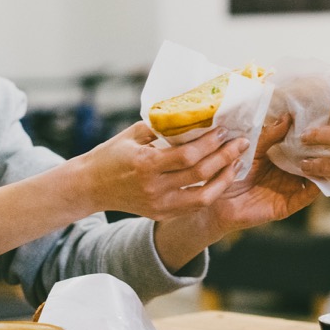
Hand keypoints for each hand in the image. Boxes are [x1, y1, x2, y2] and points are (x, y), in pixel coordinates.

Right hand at [74, 122, 248, 220]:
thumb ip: (159, 127)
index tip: (224, 130)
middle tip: (241, 142)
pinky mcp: (162, 214)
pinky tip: (222, 178)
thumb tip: (190, 114)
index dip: (210, 143)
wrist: (89, 187)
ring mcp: (159, 204)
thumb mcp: (132, 135)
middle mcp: (154, 188)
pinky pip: (194, 206)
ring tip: (237, 163)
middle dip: (225, 157)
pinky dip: (212, 192)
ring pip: (203, 196)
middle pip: (199, 173)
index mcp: (146, 165)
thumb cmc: (110, 155)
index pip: (187, 155)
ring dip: (224, 178)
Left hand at [199, 115, 317, 235]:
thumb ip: (269, 136)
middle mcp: (288, 173)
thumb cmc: (229, 172)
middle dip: (323, 151)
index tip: (325, 120)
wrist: (214, 200)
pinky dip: (315, 188)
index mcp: (280, 157)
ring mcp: (288, 189)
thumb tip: (287, 117)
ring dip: (323, 168)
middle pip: (312, 161)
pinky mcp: (285, 206)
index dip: (313, 135)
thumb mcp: (252, 149)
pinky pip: (304, 197)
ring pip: (313, 178)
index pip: (302, 145)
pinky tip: (321, 177)